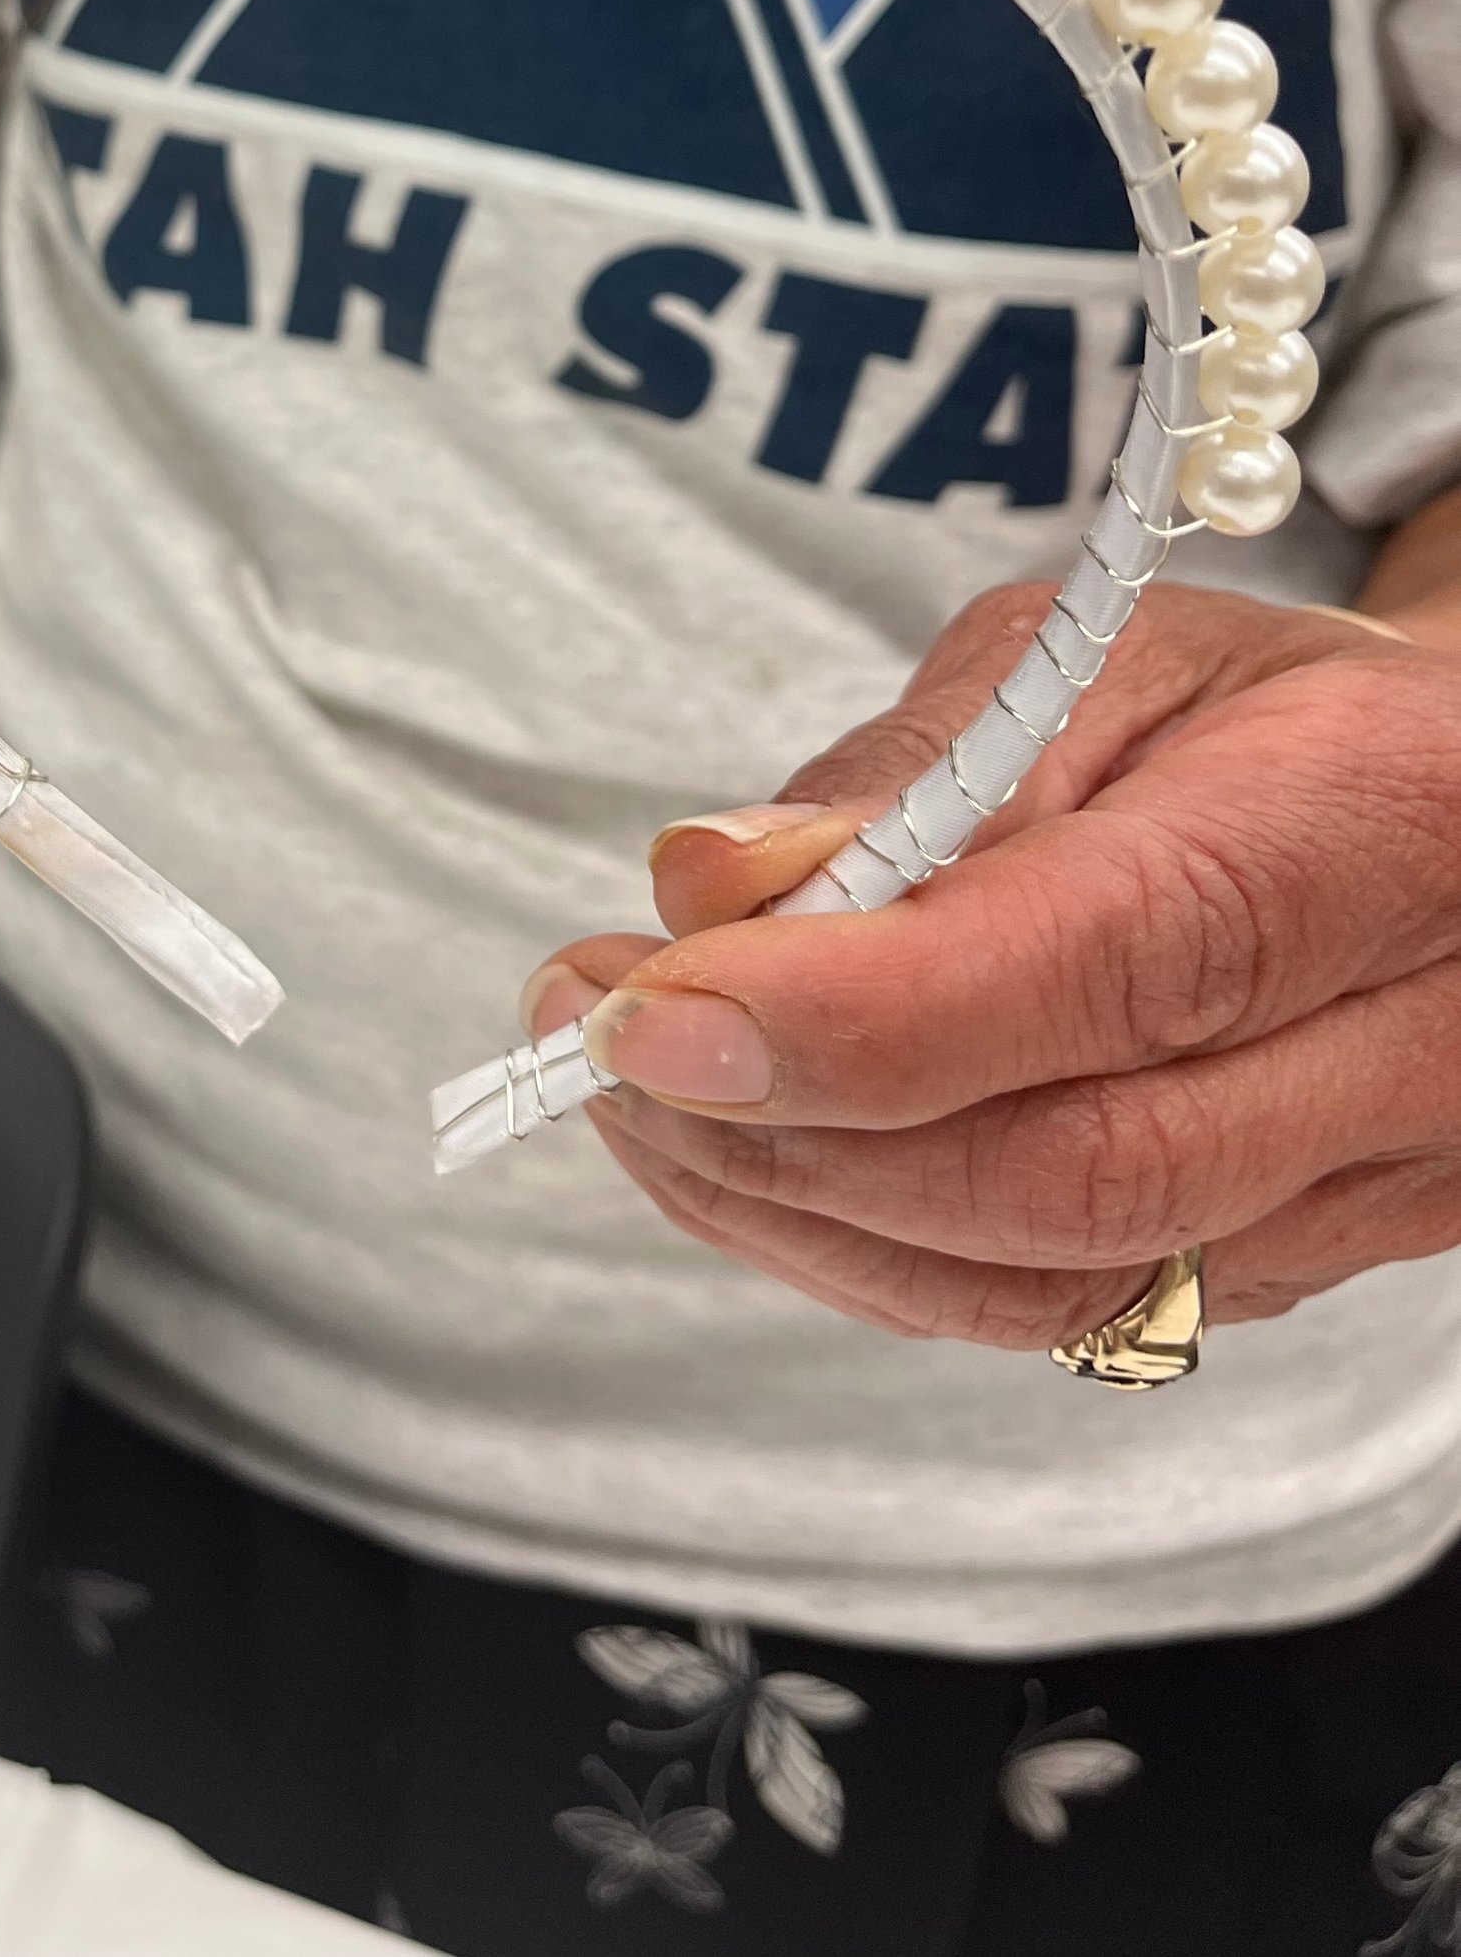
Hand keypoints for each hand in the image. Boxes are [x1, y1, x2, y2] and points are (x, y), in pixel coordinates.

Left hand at [527, 580, 1460, 1350]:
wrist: (1447, 830)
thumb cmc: (1262, 714)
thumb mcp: (1099, 653)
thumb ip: (918, 766)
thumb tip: (712, 881)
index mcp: (1368, 829)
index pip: (1106, 967)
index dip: (854, 1013)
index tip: (651, 1005)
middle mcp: (1401, 1048)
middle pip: (1072, 1170)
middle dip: (785, 1128)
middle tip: (594, 1037)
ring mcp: (1365, 1194)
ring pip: (1054, 1283)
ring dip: (794, 1208)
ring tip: (631, 1096)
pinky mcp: (1294, 1277)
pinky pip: (1064, 1315)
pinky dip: (870, 1253)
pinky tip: (746, 1165)